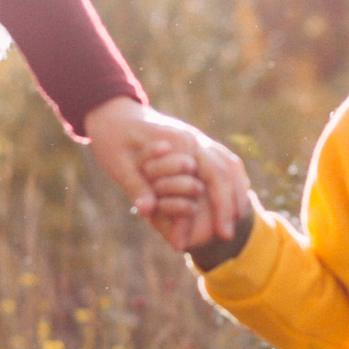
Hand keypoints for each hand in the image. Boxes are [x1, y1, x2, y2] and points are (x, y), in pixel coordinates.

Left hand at [81, 98, 251, 251]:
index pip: (212, 175)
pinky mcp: (194, 143)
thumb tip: (148, 211)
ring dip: (236, 191)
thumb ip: (136, 186)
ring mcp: (196, 139)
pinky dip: (231, 180)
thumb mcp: (117, 164)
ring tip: (235, 218)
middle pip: (226, 170)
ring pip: (229, 163)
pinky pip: (222, 160)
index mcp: (179, 140)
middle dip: (230, 203)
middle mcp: (193, 138)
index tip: (219, 234)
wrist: (112, 113)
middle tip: (227, 235)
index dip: (220, 206)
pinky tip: (231, 199)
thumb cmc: (113, 138)